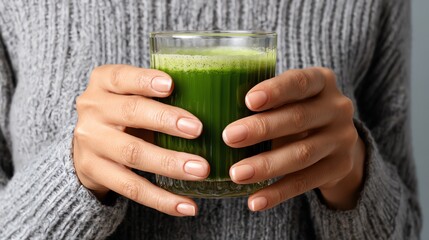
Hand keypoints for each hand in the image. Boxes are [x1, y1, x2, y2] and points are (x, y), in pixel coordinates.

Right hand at [73, 65, 208, 215]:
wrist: (86, 145)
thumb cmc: (124, 113)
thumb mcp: (131, 95)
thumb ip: (158, 95)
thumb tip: (213, 102)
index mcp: (103, 83)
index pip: (120, 77)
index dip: (145, 81)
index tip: (171, 86)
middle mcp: (92, 110)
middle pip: (130, 113)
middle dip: (165, 121)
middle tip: (197, 129)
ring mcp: (90, 143)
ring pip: (132, 154)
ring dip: (169, 163)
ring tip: (201, 170)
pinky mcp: (95, 173)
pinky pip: (131, 188)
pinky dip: (162, 199)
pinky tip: (187, 205)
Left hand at [223, 67, 364, 210]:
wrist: (336, 143)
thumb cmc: (296, 112)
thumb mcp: (289, 99)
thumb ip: (265, 101)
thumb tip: (215, 111)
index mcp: (321, 81)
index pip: (300, 82)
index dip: (275, 91)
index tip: (248, 100)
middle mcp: (337, 108)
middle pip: (298, 118)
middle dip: (262, 129)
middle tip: (229, 137)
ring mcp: (342, 139)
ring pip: (302, 154)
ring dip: (266, 165)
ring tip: (236, 174)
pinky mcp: (339, 168)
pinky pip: (306, 182)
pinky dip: (277, 193)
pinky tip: (254, 201)